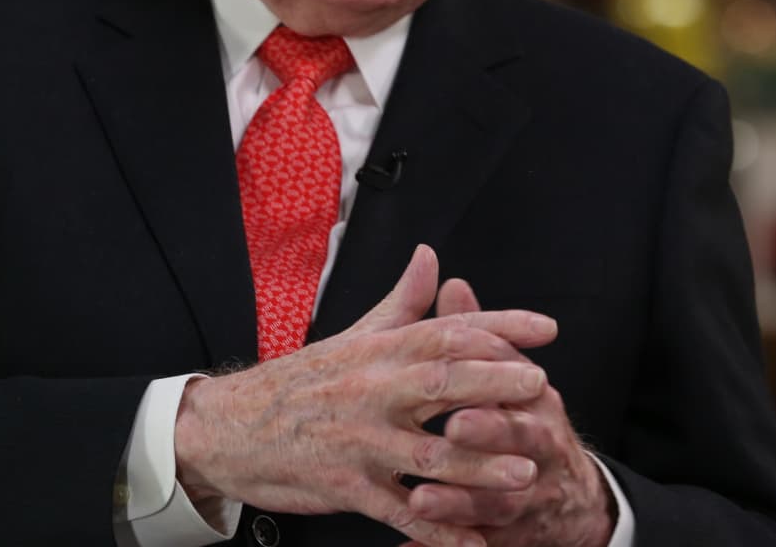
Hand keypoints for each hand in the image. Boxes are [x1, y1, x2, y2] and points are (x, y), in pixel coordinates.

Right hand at [173, 245, 560, 546]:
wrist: (228, 429)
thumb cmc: (299, 383)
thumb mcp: (351, 337)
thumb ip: (401, 303)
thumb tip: (431, 256)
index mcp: (379, 351)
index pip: (447, 330)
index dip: (500, 327)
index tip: (547, 329)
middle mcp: (372, 390)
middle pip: (443, 383)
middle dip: (496, 385)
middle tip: (541, 388)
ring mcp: (360, 441)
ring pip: (430, 453)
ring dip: (480, 464)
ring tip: (525, 471)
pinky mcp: (347, 485)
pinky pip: (400, 510)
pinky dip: (439, 530)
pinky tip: (474, 542)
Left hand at [400, 278, 615, 546]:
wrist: (574, 504)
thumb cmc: (527, 426)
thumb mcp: (510, 379)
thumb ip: (478, 336)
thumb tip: (450, 283)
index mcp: (537, 402)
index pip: (518, 380)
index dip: (490, 372)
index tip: (455, 364)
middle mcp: (541, 447)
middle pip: (522, 439)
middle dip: (489, 433)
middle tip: (450, 429)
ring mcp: (532, 495)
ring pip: (501, 499)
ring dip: (461, 500)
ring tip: (420, 500)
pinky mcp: (515, 535)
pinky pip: (484, 544)